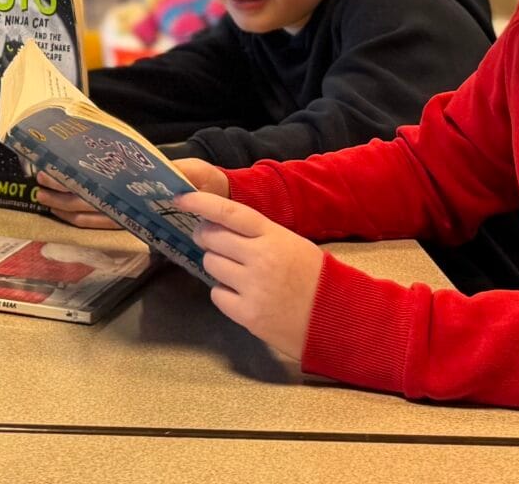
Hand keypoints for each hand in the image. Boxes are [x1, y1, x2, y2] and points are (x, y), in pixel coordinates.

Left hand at [38, 155, 227, 227]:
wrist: (219, 198)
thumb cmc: (206, 185)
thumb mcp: (195, 175)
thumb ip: (178, 175)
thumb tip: (162, 176)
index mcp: (144, 201)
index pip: (104, 199)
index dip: (78, 192)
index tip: (57, 180)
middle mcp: (133, 209)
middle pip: (91, 205)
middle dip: (63, 195)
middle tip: (40, 184)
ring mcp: (130, 212)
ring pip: (92, 214)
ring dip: (66, 205)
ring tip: (43, 194)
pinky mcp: (132, 210)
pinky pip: (102, 218)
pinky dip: (81, 214)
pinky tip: (65, 208)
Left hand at [175, 191, 324, 364]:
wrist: (338, 318)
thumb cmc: (315, 277)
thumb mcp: (291, 243)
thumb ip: (258, 234)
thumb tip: (219, 227)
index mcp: (273, 235)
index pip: (229, 212)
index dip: (201, 203)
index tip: (180, 198)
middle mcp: (259, 258)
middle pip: (211, 238)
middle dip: (206, 238)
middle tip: (213, 242)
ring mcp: (252, 287)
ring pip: (211, 265)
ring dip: (216, 266)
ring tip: (237, 273)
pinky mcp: (248, 315)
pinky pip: (217, 294)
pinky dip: (224, 293)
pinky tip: (241, 295)